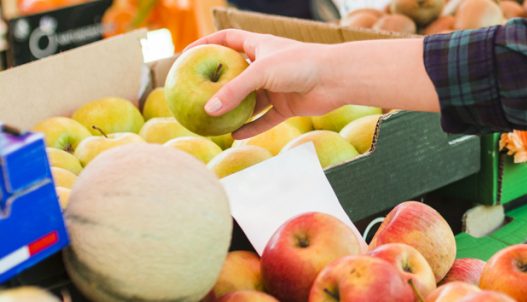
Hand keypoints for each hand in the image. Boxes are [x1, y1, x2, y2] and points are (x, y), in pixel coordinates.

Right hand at [186, 29, 344, 138]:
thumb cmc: (300, 65)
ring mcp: (277, 86)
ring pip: (250, 100)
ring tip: (211, 121)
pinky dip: (252, 127)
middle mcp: (267, 65)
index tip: (187, 54)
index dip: (208, 43)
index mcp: (260, 46)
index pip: (228, 39)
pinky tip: (235, 137)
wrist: (336, 79)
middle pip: (236, 73)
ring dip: (234, 110)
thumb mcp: (261, 72)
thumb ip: (234, 91)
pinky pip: (265, 119)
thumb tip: (208, 110)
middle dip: (217, 83)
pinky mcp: (288, 106)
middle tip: (194, 93)